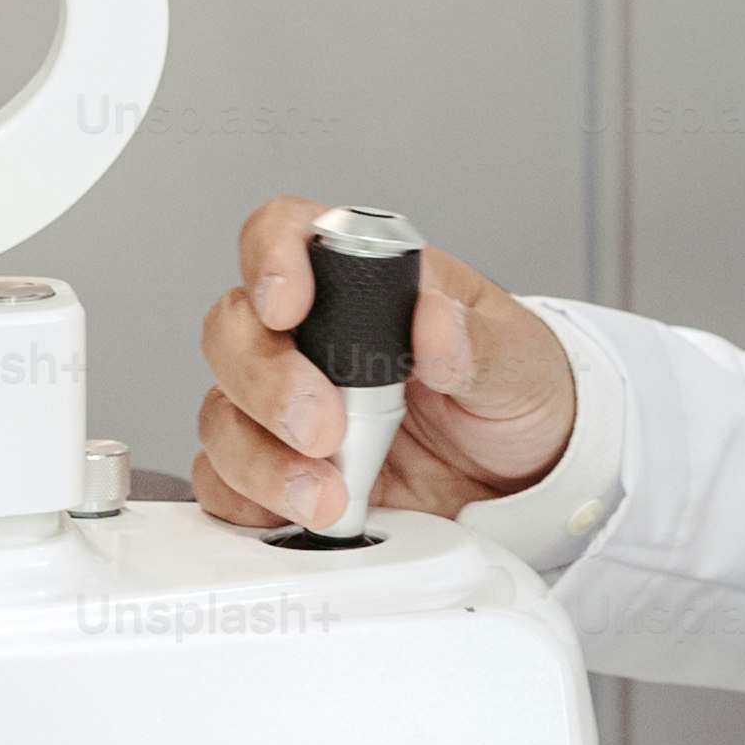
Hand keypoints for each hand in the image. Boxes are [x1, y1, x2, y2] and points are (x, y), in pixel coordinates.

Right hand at [191, 195, 577, 530]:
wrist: (523, 478)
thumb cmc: (513, 392)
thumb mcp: (518, 360)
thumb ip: (478, 342)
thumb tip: (435, 320)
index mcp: (363, 281)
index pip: (287, 233)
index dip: (270, 257)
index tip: (287, 304)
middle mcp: (311, 337)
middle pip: (234, 329)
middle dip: (265, 381)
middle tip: (322, 425)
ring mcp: (285, 406)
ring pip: (221, 411)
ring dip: (261, 458)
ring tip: (328, 495)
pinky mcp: (280, 471)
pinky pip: (225, 482)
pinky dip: (249, 500)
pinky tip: (297, 511)